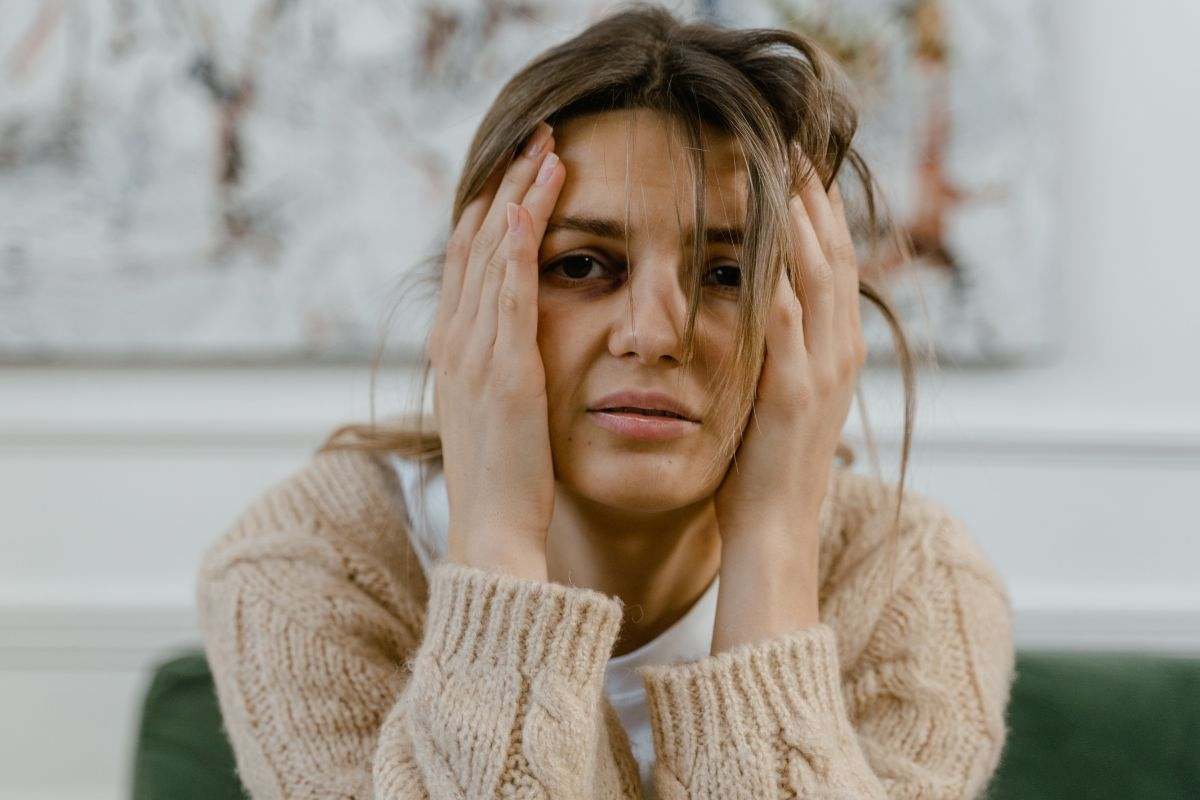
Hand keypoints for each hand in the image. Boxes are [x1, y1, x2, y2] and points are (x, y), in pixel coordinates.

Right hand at [427, 120, 565, 577]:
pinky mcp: (502, 369)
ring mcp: (474, 353)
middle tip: (536, 136)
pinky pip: (508, 291)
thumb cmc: (505, 485)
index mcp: (456, 351)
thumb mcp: (497, 418)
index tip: (521, 170)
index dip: (494, 210)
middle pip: (478, 243)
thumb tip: (517, 351)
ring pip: (493, 254)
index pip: (471, 262)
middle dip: (508, 185)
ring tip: (547, 147)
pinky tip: (533, 203)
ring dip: (519, 196)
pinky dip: (518, 243)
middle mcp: (455, 342)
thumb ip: (501, 374)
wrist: (491, 535)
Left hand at [712, 160, 866, 556]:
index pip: (836, 265)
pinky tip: (760, 234)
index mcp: (838, 352)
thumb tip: (761, 314)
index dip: (823, 213)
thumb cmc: (765, 470)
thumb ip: (781, 354)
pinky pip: (784, 317)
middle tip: (796, 144)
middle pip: (835, 255)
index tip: (804, 166)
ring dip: (800, 217)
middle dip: (815, 198)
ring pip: (817, 275)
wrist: (774, 533)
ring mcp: (822, 370)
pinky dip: (775, 272)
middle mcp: (840, 352)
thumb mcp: (780, 400)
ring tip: (782, 166)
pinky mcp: (793, 391)